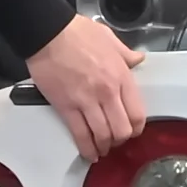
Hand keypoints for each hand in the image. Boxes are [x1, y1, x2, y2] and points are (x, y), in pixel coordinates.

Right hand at [26, 16, 146, 160]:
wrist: (49, 33)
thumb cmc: (77, 32)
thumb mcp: (109, 38)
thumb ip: (126, 53)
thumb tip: (137, 60)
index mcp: (121, 76)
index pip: (137, 113)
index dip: (136, 128)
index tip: (132, 130)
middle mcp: (107, 92)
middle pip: (122, 130)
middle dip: (120, 140)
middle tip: (116, 140)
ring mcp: (86, 101)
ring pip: (102, 136)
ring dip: (104, 146)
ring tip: (102, 149)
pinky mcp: (66, 107)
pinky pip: (80, 134)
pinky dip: (86, 148)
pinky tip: (89, 153)